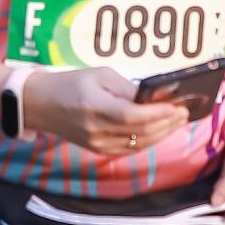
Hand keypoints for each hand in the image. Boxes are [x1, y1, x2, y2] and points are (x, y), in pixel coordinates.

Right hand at [20, 66, 191, 159]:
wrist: (41, 104)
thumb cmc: (70, 83)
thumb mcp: (99, 74)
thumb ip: (128, 87)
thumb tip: (157, 95)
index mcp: (94, 106)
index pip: (132, 116)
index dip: (157, 113)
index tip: (177, 106)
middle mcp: (95, 130)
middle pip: (139, 132)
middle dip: (166, 123)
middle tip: (184, 112)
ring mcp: (96, 144)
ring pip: (138, 144)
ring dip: (162, 134)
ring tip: (177, 121)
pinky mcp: (98, 150)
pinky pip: (129, 149)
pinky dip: (148, 141)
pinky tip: (161, 131)